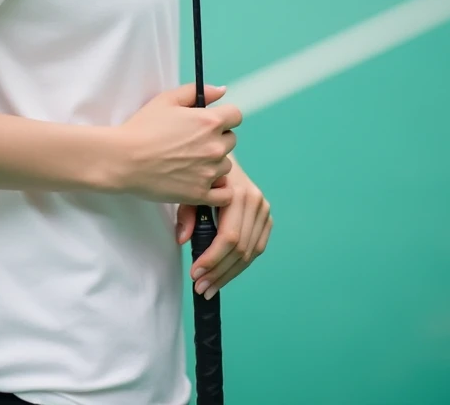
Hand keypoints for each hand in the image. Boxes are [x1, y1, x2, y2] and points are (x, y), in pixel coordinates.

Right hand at [114, 84, 241, 205]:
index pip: (236, 116)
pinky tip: (202, 182)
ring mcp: (209, 172)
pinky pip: (224, 194)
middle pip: (231, 140)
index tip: (211, 122)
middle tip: (194, 142)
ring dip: (214, 163)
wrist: (124, 159)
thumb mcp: (167, 100)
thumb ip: (197, 92)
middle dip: (217, 139)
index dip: (224, 116)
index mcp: (209, 121)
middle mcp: (214, 146)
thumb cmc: (143, 128)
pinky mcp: (200, 194)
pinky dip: (217, 189)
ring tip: (190, 163)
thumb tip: (222, 91)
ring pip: (226, 166)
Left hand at [176, 158, 271, 298]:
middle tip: (201, 288)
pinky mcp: (267, 218)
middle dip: (219, 272)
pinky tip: (225, 274)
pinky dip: (241, 265)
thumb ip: (186, 214)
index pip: (229, 237)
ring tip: (210, 288)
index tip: (196, 274)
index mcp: (238, 193)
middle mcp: (256, 202)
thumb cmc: (204, 177)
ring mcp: (264, 210)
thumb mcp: (190, 189)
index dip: (213, 259)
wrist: (224, 161)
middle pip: (240, 249)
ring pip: (250, 253)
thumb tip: (183, 239)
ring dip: (229, 274)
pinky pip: (257, 248)